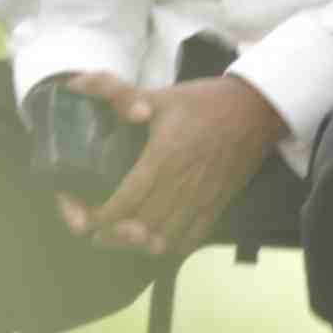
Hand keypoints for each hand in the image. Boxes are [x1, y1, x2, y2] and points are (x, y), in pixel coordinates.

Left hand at [54, 71, 287, 255]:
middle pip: (138, 229)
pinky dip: (168, 247)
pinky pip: (190, 241)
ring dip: (136, 245)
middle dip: (109, 234)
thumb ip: (117, 92)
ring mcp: (202, 200)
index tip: (81, 213)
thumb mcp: (161, 94)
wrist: (257, 109)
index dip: (97, 217)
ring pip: (163, 240)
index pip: (123, 203)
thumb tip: (75, 85)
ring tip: (120, 236)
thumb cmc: (206, 102)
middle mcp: (181, 185)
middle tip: (93, 228)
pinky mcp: (218, 206)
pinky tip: (155, 240)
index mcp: (164, 158)